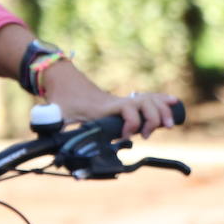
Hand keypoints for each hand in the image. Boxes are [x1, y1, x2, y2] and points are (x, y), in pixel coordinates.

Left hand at [48, 81, 177, 139]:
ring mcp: (120, 100)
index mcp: (102, 107)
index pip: (126, 109)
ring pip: (148, 99)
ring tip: (169, 124)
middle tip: (151, 134)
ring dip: (161, 111)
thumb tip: (50, 144)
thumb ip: (54, 129)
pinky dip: (160, 100)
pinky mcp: (121, 102)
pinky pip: (146, 98)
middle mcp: (114, 102)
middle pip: (144, 103)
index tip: (127, 136)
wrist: (61, 78)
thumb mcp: (56, 115)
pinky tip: (173, 104)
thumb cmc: (60, 99)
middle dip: (154, 117)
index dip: (132, 122)